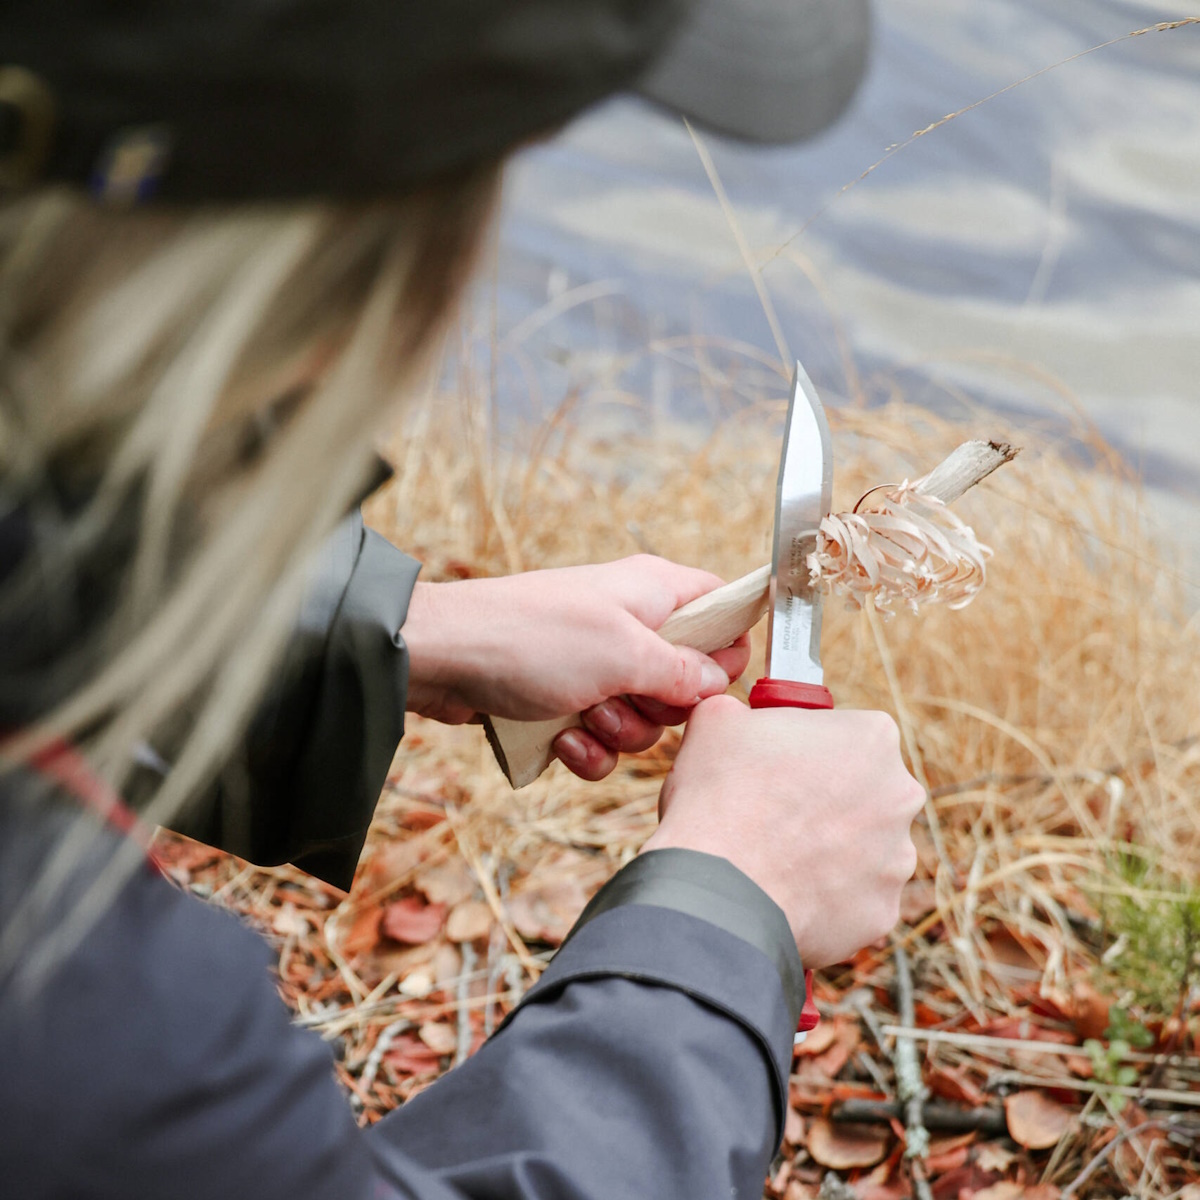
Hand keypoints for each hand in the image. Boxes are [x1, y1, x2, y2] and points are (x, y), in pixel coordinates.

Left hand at [402, 555, 750, 778]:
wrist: (444, 657)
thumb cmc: (534, 638)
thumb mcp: (624, 653)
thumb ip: (682, 671)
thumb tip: (717, 682)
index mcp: (652, 592)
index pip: (720, 606)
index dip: (727, 647)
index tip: (707, 680)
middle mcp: (629, 624)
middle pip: (686, 679)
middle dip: (660, 708)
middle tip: (625, 698)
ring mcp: (595, 663)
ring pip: (643, 716)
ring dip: (619, 731)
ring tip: (584, 716)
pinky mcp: (564, 698)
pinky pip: (601, 737)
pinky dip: (586, 747)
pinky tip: (560, 739)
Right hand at [641, 697, 924, 968]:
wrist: (719, 887)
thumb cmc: (720, 794)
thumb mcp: (717, 720)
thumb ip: (743, 710)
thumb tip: (737, 717)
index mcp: (872, 737)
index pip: (849, 733)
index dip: (810, 747)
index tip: (781, 762)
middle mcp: (900, 795)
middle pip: (865, 792)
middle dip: (829, 800)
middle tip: (777, 812)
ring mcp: (896, 859)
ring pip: (863, 849)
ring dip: (829, 852)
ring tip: (776, 857)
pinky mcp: (881, 912)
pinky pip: (854, 900)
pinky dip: (825, 898)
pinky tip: (785, 893)